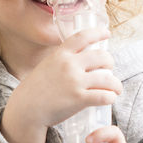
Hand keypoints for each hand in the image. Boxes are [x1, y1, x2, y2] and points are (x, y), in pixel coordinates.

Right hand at [1, 27, 121, 142]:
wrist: (26, 110)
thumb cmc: (34, 90)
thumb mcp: (46, 66)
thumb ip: (61, 62)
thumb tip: (78, 61)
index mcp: (60, 54)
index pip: (83, 36)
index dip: (98, 33)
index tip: (107, 33)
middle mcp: (69, 65)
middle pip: (102, 56)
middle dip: (110, 62)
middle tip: (110, 69)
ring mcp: (75, 82)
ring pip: (108, 78)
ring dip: (116, 84)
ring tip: (116, 89)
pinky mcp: (79, 99)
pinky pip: (104, 96)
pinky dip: (111, 97)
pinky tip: (110, 99)